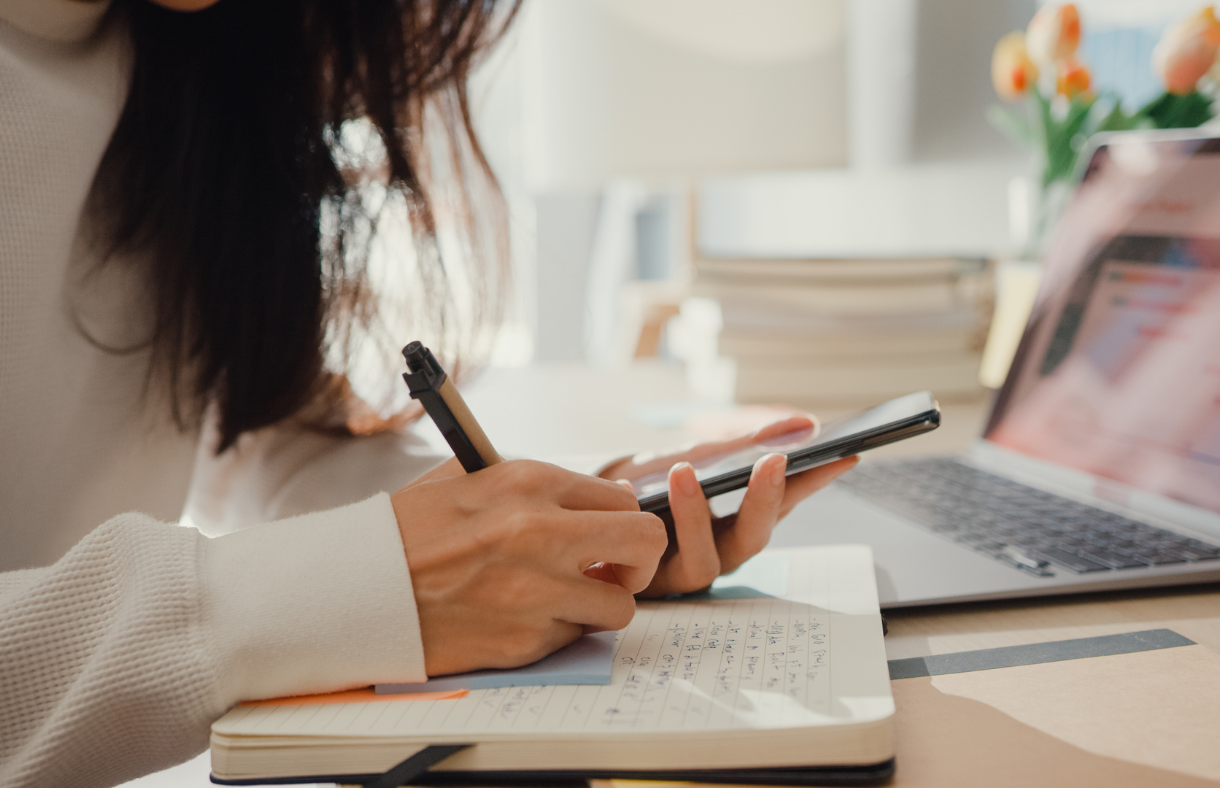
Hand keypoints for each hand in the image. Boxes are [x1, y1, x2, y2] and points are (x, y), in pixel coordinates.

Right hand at [391, 459, 665, 675]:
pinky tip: (520, 620)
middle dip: (639, 561)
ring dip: (599, 606)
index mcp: (530, 482)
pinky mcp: (524, 640)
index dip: (620, 521)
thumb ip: (534, 487)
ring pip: (621, 605)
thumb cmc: (408, 533)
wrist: (354, 589)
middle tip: (614, 571)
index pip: (623, 498)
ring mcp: (537, 590)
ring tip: (562, 601)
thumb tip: (593, 498)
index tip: (606, 536)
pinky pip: (573, 638)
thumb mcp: (469, 479)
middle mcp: (543, 532)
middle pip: (647, 542)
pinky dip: (557, 633)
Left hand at [600, 415, 858, 596]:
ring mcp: (676, 573)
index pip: (784, 505)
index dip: (814, 484)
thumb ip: (744, 444)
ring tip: (683, 472)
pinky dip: (635, 518)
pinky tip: (625, 488)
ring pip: (702, 563)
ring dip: (695, 515)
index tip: (843, 454)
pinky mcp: (638, 584)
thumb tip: (804, 424)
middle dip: (763, 502)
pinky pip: (644, 562)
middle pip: (752, 541)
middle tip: (773, 461)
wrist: (586, 505)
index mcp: (735, 523)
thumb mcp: (694, 455)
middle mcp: (714, 553)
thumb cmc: (648, 480)